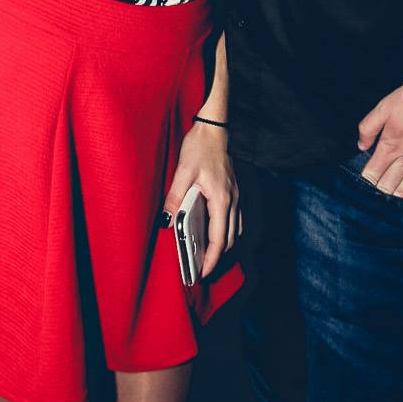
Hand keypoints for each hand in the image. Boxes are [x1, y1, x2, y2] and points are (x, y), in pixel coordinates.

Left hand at [163, 122, 240, 277]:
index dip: (211, 259)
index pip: (219, 239)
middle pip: (231, 239)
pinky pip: (236, 219)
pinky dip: (228, 231)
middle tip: (201, 269)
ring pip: (236, 230)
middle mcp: (232, 200)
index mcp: (221, 198)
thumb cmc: (200, 147)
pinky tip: (215, 232)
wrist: (214, 128)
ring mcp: (236, 195)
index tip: (202, 273)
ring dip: (225, 245)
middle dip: (218, 257)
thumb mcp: (183, 171)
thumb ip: (175, 197)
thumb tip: (166, 221)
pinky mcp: (235, 190)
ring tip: (208, 255)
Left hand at [358, 84, 402, 199]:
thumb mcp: (385, 106)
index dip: (367, 178)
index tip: (366, 179)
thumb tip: (361, 145)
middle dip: (381, 188)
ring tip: (393, 194)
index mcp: (391, 145)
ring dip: (398, 194)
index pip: (373, 172)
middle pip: (389, 184)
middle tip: (379, 188)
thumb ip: (369, 127)